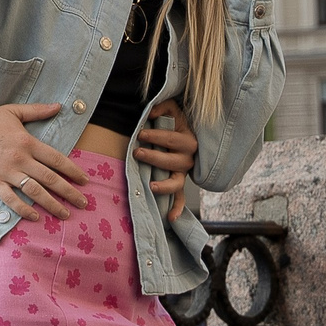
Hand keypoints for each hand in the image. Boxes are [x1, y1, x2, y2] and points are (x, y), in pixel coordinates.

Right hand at [0, 101, 90, 220]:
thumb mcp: (14, 112)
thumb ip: (37, 111)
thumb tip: (58, 106)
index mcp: (28, 142)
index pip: (56, 159)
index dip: (72, 171)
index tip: (84, 181)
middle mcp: (21, 159)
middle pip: (50, 179)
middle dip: (69, 192)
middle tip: (83, 203)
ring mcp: (7, 173)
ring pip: (35, 192)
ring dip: (52, 205)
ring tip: (65, 214)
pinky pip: (11, 200)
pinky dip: (24, 210)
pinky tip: (35, 217)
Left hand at [135, 99, 198, 220]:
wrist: (185, 131)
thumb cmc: (174, 120)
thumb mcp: (172, 109)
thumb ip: (163, 107)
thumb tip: (152, 113)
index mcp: (188, 140)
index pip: (172, 139)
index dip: (156, 137)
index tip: (141, 134)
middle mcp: (188, 159)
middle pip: (174, 161)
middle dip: (155, 157)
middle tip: (137, 152)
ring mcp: (184, 173)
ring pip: (177, 183)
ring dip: (165, 186)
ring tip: (151, 186)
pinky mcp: (178, 183)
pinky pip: (180, 199)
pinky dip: (177, 209)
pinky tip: (171, 218)